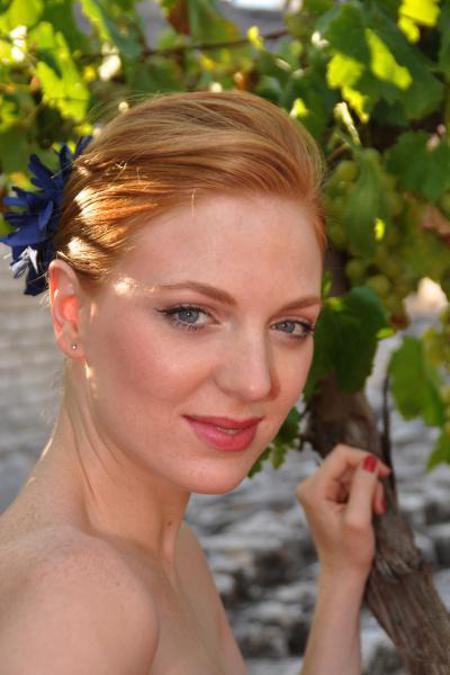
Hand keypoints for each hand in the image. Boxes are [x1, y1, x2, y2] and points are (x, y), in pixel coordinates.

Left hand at [296, 444, 390, 580]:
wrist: (342, 574)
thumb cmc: (349, 552)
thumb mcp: (360, 519)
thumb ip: (364, 487)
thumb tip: (370, 460)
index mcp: (313, 489)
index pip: (341, 455)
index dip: (365, 458)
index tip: (385, 474)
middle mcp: (311, 485)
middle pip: (347, 462)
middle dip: (368, 480)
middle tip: (377, 505)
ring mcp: (318, 490)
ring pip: (352, 472)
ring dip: (368, 488)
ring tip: (374, 511)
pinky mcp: (327, 495)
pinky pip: (350, 482)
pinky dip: (364, 493)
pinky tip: (367, 510)